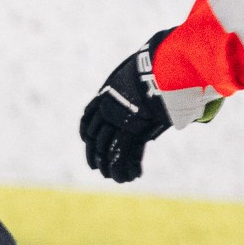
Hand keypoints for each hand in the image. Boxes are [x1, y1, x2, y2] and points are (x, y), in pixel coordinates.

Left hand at [79, 31, 175, 183]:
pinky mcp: (132, 129)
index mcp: (104, 96)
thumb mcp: (138, 75)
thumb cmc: (153, 67)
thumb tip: (147, 87)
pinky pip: (125, 154)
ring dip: (111, 167)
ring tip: (115, 178)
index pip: (87, 119)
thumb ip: (138, 87)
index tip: (87, 141)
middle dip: (95, 155)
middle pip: (95, 138)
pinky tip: (132, 176)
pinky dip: (127, 167)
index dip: (87, 133)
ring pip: (108, 150)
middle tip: (97, 167)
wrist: (156, 67)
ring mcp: (118, 120)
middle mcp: (106, 110)